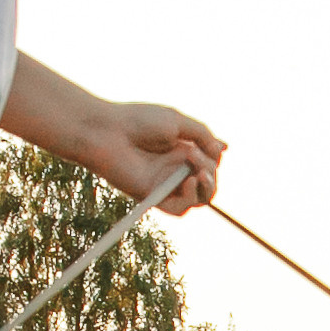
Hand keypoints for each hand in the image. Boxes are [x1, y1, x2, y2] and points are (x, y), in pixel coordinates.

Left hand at [91, 104, 225, 214]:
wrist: (106, 131)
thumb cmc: (137, 121)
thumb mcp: (177, 121)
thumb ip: (203, 135)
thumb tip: (223, 150)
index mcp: (181, 149)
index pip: (210, 162)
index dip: (215, 158)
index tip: (210, 146)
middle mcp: (175, 168)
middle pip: (208, 182)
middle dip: (211, 172)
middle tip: (194, 157)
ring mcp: (165, 184)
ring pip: (199, 198)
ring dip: (206, 186)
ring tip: (197, 172)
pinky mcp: (153, 196)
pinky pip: (179, 209)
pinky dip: (189, 198)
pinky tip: (187, 182)